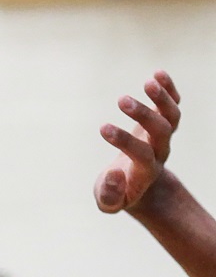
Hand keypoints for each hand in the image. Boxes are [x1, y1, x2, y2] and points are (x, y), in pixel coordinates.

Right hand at [97, 71, 180, 213]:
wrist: (139, 186)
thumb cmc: (118, 193)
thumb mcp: (108, 202)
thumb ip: (109, 195)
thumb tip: (115, 173)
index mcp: (146, 171)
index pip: (141, 153)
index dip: (124, 141)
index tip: (102, 128)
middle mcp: (160, 151)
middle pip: (162, 131)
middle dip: (144, 115)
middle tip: (122, 101)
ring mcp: (163, 137)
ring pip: (172, 117)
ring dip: (163, 99)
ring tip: (149, 81)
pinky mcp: (162, 124)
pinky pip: (172, 105)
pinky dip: (169, 90)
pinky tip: (157, 74)